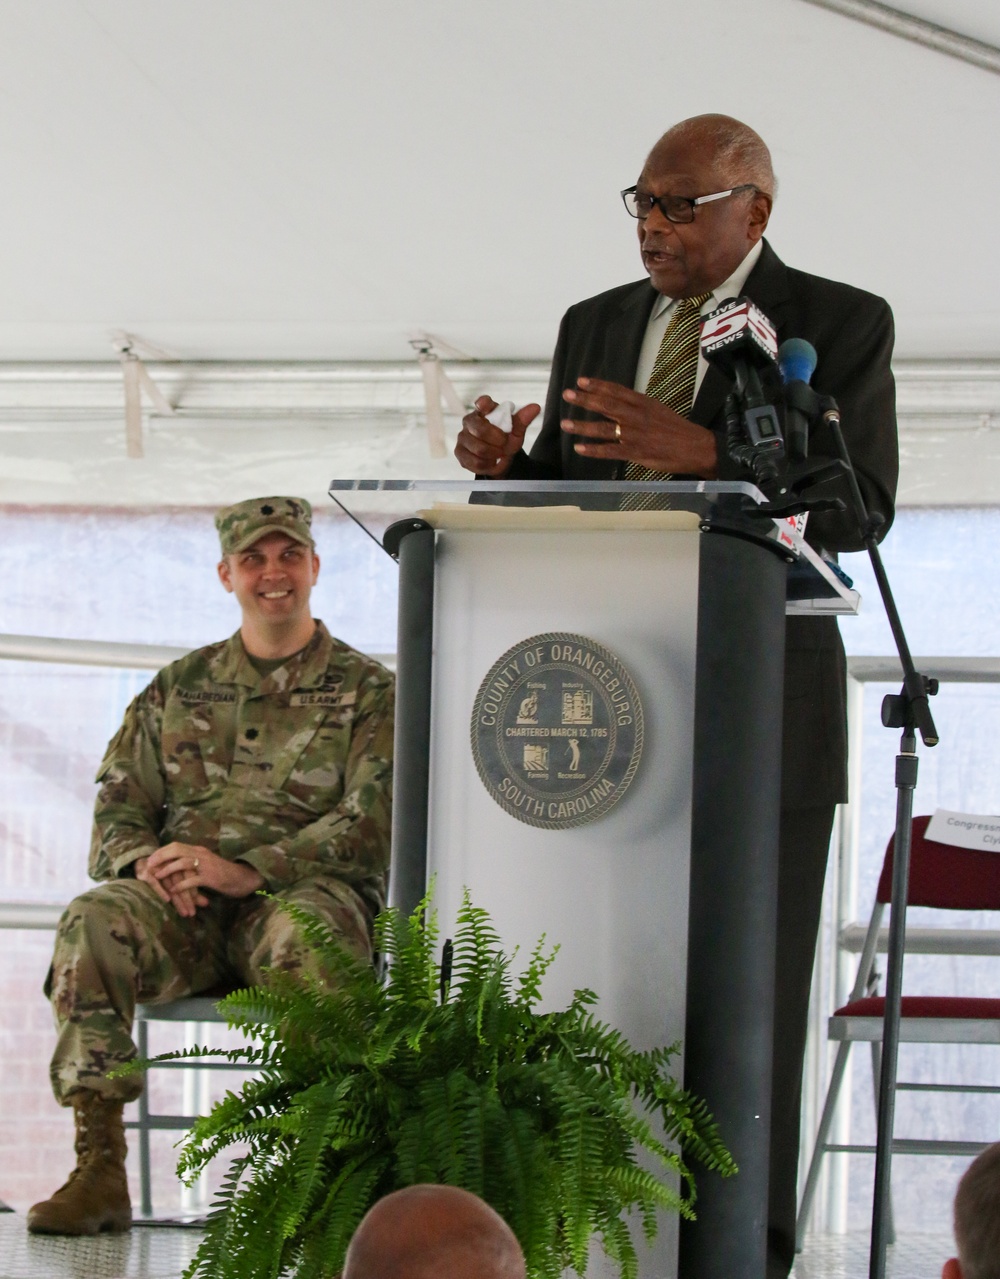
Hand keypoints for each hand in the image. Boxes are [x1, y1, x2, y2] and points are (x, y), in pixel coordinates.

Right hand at [135, 850, 208, 917]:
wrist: (141, 861)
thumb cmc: (164, 872)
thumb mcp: (177, 880)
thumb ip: (191, 890)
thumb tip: (207, 903)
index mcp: (179, 861)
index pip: (191, 876)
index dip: (196, 891)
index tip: (203, 904)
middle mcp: (169, 863)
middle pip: (181, 882)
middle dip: (188, 898)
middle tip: (192, 913)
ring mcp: (157, 867)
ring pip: (169, 884)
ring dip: (177, 899)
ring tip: (184, 913)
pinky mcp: (145, 872)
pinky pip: (154, 882)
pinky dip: (160, 890)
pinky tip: (167, 900)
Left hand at [139, 843, 264, 917]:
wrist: (242, 878)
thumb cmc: (223, 873)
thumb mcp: (206, 864)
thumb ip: (193, 862)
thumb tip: (175, 865)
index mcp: (199, 850)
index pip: (176, 845)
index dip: (162, 851)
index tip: (151, 858)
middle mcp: (201, 854)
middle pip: (177, 850)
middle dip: (161, 857)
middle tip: (149, 865)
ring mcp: (206, 865)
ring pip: (183, 863)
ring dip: (168, 870)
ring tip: (157, 877)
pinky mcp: (210, 878)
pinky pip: (192, 880)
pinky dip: (181, 885)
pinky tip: (173, 891)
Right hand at [454, 395, 539, 476]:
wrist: (499, 459)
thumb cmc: (505, 440)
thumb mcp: (516, 431)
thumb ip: (523, 420)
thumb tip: (535, 407)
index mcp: (484, 410)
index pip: (482, 403)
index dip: (484, 404)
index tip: (486, 405)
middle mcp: (469, 421)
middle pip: (480, 430)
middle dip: (498, 441)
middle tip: (505, 445)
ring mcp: (462, 437)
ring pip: (479, 449)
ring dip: (494, 455)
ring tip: (500, 454)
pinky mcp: (460, 453)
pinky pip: (475, 462)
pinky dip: (488, 465)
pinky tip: (492, 462)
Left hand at [561, 378, 718, 477]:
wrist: (695, 447)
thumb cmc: (677, 429)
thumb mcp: (658, 409)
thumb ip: (638, 406)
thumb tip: (619, 403)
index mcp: (643, 403)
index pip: (616, 390)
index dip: (598, 385)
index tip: (581, 381)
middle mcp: (636, 416)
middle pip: (606, 405)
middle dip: (585, 399)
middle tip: (567, 394)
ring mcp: (635, 434)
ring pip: (604, 428)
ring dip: (583, 425)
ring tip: (566, 423)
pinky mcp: (635, 452)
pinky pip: (610, 451)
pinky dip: (594, 449)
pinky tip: (580, 448)